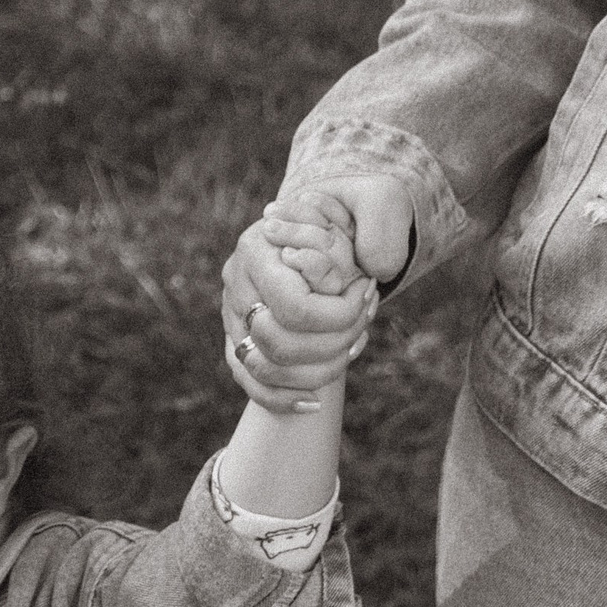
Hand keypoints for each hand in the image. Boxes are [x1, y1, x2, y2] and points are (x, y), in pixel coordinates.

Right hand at [220, 188, 381, 411]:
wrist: (329, 224)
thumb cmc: (353, 213)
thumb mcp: (374, 202)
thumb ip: (370, 230)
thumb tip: (359, 276)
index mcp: (257, 247)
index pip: (294, 307)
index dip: (340, 314)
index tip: (369, 292)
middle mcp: (236, 284)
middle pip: (277, 344)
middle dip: (335, 343)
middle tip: (366, 322)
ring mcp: (231, 315)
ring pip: (264, 368)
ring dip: (319, 370)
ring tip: (354, 346)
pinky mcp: (236, 340)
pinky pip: (250, 384)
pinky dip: (282, 399)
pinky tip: (315, 403)